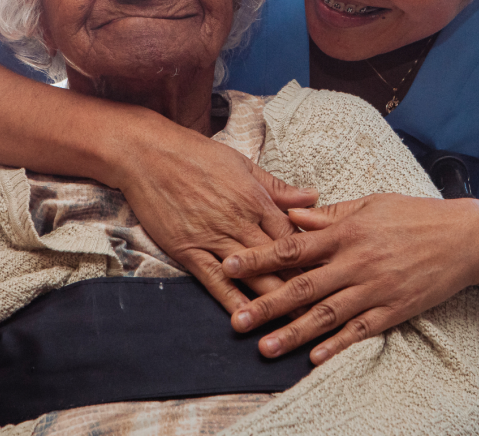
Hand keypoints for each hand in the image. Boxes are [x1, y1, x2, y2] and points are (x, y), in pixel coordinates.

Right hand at [0, 62, 317, 311]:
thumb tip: (312, 197)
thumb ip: (277, 186)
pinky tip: (246, 321)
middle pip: (280, 261)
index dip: (314, 258)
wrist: (148, 154)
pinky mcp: (189, 250)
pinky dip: (232, 302)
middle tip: (325, 310)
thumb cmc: (196, 154)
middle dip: (303, 286)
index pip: (294, 236)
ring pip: (252, 275)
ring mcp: (214, 237)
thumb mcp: (242, 163)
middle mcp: (240, 221)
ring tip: (297, 325)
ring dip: (275, 300)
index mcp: (256, 198)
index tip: (330, 276)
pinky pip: (215, 282)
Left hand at [222, 193, 478, 363]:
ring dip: (293, 332)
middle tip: (236, 319)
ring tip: (265, 347)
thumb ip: (328, 215)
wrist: (461, 238)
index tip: (228, 264)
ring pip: (327, 314)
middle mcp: (355, 262)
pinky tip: (315, 358)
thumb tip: (293, 217)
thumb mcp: (369, 204)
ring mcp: (375, 288)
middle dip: (266, 304)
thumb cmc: (412, 215)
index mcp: (345, 232)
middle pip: (302, 286)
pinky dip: (338, 345)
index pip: (292, 247)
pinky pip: (361, 330)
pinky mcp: (393, 309)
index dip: (259, 257)